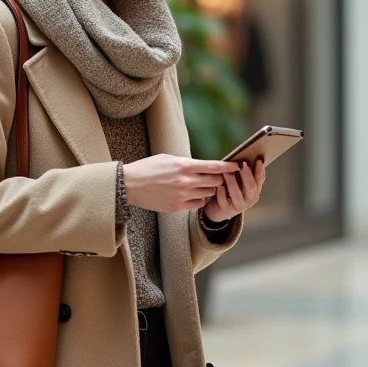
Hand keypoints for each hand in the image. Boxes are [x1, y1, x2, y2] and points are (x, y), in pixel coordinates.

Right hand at [122, 155, 240, 213]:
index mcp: (184, 166)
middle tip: (219, 176)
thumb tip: (203, 166)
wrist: (129, 185)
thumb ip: (187, 163)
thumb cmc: (148, 168)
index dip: (228, 167)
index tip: (238, 166)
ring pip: (208, 193)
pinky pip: (198, 203)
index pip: (213, 167)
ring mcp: (182, 196)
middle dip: (219, 178)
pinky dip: (198, 198)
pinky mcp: (177, 207)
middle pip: (215, 181)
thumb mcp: (168, 159)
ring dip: (208, 188)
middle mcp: (186, 181)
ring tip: (199, 184)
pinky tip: (191, 194)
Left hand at [202, 159, 264, 222]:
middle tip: (242, 164)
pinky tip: (218, 186)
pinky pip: (224, 201)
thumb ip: (243, 174)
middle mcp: (249, 199)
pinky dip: (221, 193)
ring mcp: (238, 206)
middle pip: (250, 186)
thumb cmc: (230, 193)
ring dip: (232, 182)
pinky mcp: (226, 210)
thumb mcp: (239, 183)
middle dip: (247, 175)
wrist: (219, 210)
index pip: (260, 180)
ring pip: (236, 193)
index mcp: (255, 191)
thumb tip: (245, 157)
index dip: (260, 170)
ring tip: (227, 172)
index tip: (258, 160)